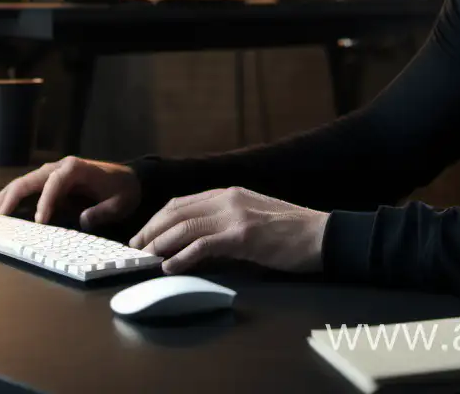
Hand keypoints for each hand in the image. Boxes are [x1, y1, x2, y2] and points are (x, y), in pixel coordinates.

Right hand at [0, 156, 140, 228]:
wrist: (128, 179)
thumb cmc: (123, 190)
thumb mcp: (120, 202)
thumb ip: (103, 211)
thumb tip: (82, 220)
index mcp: (76, 168)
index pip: (55, 182)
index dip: (46, 201)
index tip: (40, 221)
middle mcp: (59, 167)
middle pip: (30, 179)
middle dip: (13, 198)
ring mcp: (51, 173)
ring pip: (22, 183)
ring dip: (6, 198)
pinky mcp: (48, 182)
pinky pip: (27, 189)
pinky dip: (12, 199)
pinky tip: (0, 211)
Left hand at [128, 186, 328, 274]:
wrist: (323, 235)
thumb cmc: (291, 234)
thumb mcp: (254, 219)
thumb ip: (226, 225)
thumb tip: (194, 246)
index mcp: (231, 193)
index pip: (182, 202)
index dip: (158, 219)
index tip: (144, 235)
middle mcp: (229, 198)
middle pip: (177, 211)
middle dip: (151, 230)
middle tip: (136, 249)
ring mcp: (236, 215)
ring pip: (185, 226)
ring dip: (160, 243)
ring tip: (146, 259)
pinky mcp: (244, 235)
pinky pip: (203, 244)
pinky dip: (182, 255)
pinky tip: (171, 266)